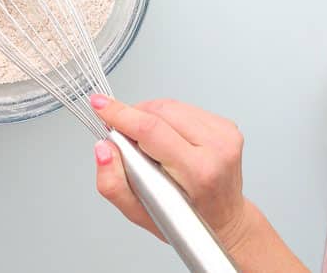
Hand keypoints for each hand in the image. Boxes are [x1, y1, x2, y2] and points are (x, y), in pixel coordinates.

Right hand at [90, 96, 305, 271]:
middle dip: (133, 116)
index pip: (151, 130)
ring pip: (171, 106)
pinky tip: (167, 138)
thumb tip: (104, 149)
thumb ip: (113, 183)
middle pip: (160, 111)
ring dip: (149, 116)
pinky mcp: (227, 126)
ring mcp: (226, 135)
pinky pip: (185, 109)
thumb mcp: (139, 214)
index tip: (99, 104)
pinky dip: (167, 118)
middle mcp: (217, 150)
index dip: (121, 114)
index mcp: (198, 172)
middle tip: (125, 138)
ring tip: (148, 143)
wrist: (224, 221)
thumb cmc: (185, 220)